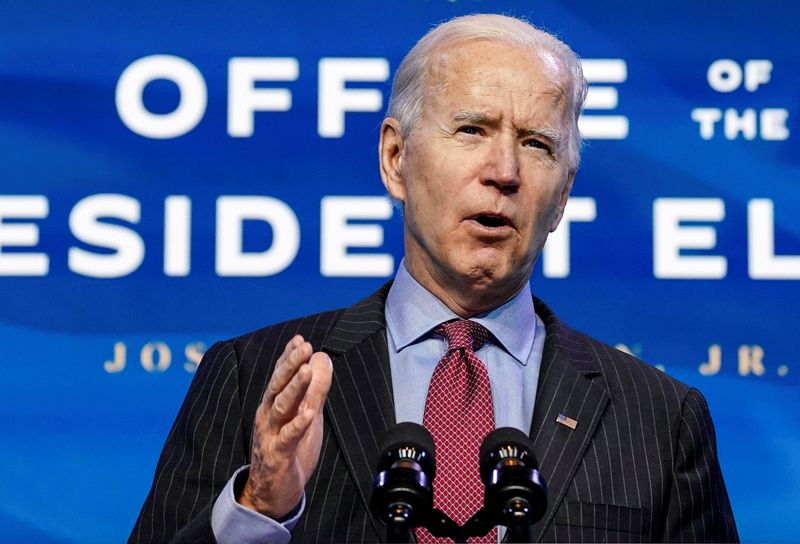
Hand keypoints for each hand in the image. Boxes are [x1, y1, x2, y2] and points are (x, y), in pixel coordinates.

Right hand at [238, 335, 332, 518]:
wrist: (271, 493)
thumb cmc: (289, 451)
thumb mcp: (306, 416)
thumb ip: (314, 390)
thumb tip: (321, 358)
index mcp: (274, 405)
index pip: (280, 376)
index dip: (289, 357)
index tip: (300, 339)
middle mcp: (268, 417)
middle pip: (278, 386)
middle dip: (290, 365)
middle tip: (304, 347)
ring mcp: (271, 436)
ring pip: (282, 408)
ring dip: (294, 388)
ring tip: (306, 370)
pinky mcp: (278, 456)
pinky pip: (288, 438)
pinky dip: (298, 425)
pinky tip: (308, 413)